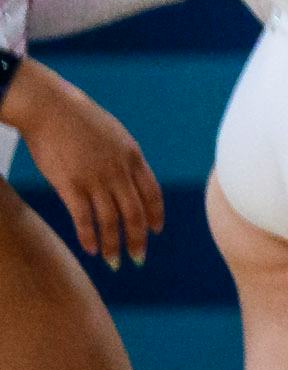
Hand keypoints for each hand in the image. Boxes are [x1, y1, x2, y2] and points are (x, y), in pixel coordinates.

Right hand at [1, 63, 161, 267]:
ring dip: (114, 245)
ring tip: (114, 261)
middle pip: (135, 213)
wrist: (51, 108)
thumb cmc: (79, 119)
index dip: (155, 215)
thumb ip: (123, 157)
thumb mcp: (114, 134)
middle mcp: (118, 171)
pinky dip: (89, 236)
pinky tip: (90, 249)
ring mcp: (95, 179)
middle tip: (138, 257)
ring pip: (111, 221)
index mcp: (133, 157)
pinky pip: (84, 218)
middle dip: (138, 239)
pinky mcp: (70, 185)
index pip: (152, 193)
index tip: (156, 231)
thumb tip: (127, 176)